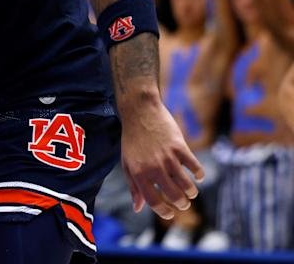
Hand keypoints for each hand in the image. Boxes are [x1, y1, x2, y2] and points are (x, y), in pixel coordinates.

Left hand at [120, 98, 204, 219]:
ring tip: (190, 193)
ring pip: (186, 184)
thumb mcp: (127, 163)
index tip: (170, 214)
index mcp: (138, 173)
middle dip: (181, 204)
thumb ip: (134, 186)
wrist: (140, 112)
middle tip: (183, 204)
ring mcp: (168, 157)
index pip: (153, 201)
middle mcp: (153, 167)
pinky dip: (199, 174)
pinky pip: (195, 167)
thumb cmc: (132, 140)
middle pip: (174, 196)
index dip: (164, 211)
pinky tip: (197, 176)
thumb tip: (138, 208)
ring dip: (191, 192)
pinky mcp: (180, 147)